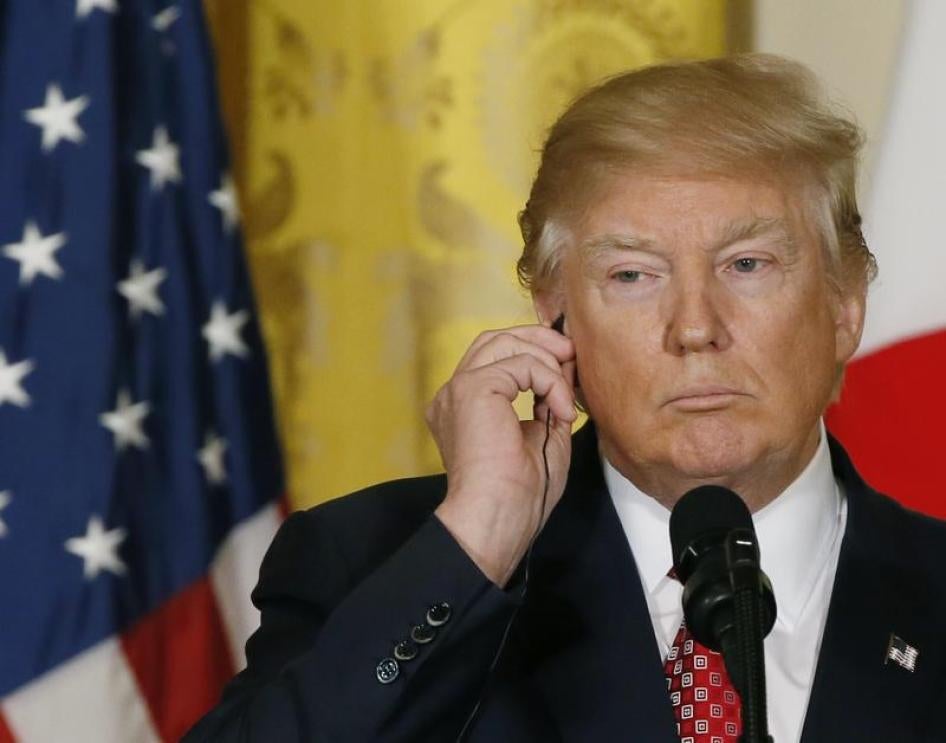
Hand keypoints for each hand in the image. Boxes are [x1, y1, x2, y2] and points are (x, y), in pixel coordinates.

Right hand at [427, 323, 576, 586]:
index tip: (567, 370)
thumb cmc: (517, 494)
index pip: (494, 358)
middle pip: (494, 339)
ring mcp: (459, 388)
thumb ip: (548, 400)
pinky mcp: (473, 388)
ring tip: (565, 394)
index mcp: (464, 406)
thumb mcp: (542, 436)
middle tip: (571, 355)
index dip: (533, 354)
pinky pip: (522, 364)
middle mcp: (454, 393)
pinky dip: (550, 382)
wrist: (498, 516)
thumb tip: (565, 367)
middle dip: (537, 340)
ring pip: (504, 342)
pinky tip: (559, 411)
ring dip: (546, 360)